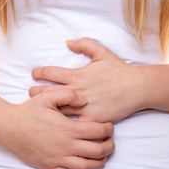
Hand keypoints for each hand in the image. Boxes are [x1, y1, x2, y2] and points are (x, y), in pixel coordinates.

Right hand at [0, 89, 114, 168]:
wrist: (9, 128)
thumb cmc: (28, 111)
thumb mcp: (47, 96)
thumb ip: (68, 94)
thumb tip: (85, 101)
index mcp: (68, 129)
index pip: (98, 132)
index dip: (108, 129)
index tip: (109, 126)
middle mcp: (66, 146)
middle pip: (98, 152)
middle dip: (109, 147)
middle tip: (109, 141)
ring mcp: (58, 159)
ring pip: (87, 167)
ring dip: (99, 162)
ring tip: (101, 155)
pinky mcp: (50, 167)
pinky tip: (84, 166)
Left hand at [30, 38, 147, 122]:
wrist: (137, 87)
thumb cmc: (119, 70)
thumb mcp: (102, 52)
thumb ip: (84, 44)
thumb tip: (67, 42)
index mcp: (77, 75)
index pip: (49, 72)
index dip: (38, 72)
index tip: (34, 74)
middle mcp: (78, 90)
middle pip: (47, 93)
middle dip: (35, 92)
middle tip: (30, 93)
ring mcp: (84, 106)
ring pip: (57, 110)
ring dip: (46, 109)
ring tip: (39, 110)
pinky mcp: (92, 119)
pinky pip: (74, 125)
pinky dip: (64, 125)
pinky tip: (56, 126)